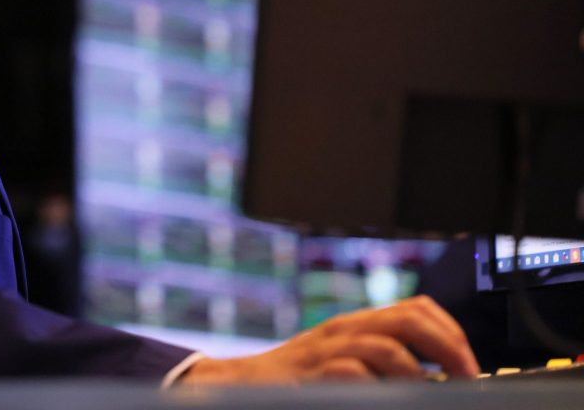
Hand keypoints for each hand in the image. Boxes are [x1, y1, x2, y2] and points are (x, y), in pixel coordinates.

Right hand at [180, 295, 479, 384]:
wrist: (240, 384)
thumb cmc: (297, 379)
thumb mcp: (343, 359)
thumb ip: (382, 360)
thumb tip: (439, 377)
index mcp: (358, 325)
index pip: (416, 308)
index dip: (451, 333)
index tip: (469, 365)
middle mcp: (345, 330)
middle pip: (408, 319)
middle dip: (448, 348)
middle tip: (465, 377)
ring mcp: (327, 351)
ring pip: (385, 346)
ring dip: (417, 374)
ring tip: (431, 393)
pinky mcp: (312, 375)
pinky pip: (351, 373)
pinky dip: (378, 388)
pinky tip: (386, 399)